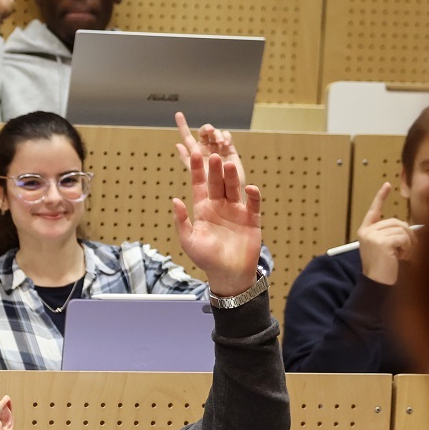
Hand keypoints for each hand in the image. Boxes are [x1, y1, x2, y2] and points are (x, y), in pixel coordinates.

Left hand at [171, 144, 263, 298]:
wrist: (228, 274)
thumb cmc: (206, 259)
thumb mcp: (189, 240)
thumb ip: (181, 221)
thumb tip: (175, 200)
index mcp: (203, 209)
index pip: (199, 185)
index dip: (197, 171)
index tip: (195, 155)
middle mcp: (219, 206)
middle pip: (217, 183)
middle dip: (215, 170)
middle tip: (213, 155)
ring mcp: (236, 211)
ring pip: (234, 189)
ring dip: (232, 177)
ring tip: (229, 165)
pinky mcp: (251, 219)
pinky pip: (253, 204)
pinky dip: (253, 195)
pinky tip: (250, 187)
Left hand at [174, 111, 247, 187]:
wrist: (228, 201)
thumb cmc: (209, 193)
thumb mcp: (196, 176)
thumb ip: (186, 160)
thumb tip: (178, 145)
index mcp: (195, 156)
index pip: (187, 138)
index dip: (182, 126)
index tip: (178, 114)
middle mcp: (206, 152)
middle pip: (203, 133)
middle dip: (206, 129)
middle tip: (210, 131)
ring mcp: (219, 151)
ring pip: (215, 134)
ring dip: (217, 134)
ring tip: (221, 143)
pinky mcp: (231, 152)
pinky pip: (227, 137)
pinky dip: (225, 136)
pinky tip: (226, 143)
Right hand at [355, 182, 414, 285]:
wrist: (377, 284)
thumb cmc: (384, 269)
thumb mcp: (386, 248)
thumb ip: (393, 235)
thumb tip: (411, 227)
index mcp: (365, 232)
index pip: (374, 211)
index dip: (380, 197)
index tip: (387, 185)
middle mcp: (366, 232)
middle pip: (395, 221)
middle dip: (407, 234)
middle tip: (408, 250)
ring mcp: (372, 236)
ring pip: (401, 229)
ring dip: (408, 243)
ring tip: (404, 256)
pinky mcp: (380, 242)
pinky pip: (402, 237)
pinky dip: (407, 247)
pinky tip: (402, 257)